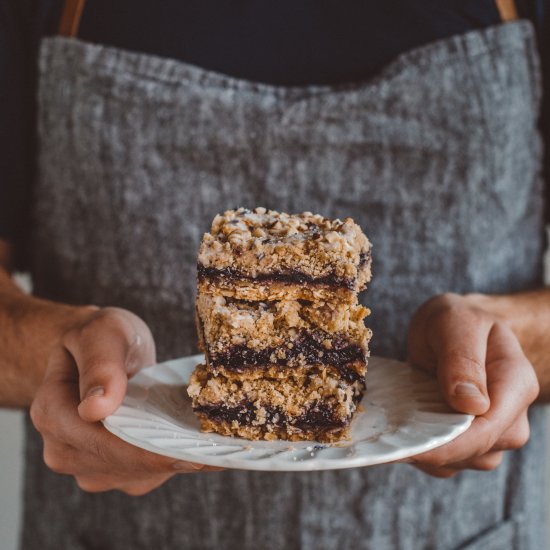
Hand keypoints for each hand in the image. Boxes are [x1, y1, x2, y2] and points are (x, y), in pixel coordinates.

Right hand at [30, 306, 219, 494]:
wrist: (101, 350)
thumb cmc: (101, 337)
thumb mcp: (103, 334)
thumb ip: (100, 365)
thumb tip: (97, 408)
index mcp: (54, 414)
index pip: (106, 444)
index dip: (153, 449)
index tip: (196, 449)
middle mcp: (64, 450)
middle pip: (126, 465)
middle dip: (173, 454)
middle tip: (221, 445)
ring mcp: (89, 466)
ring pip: (141, 474)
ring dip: (178, 458)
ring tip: (214, 439)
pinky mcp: (113, 471)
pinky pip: (149, 474)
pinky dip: (175, 458)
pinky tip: (198, 440)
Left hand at [405, 293, 538, 476]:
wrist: (456, 329)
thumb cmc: (459, 321)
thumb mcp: (456, 322)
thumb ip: (462, 359)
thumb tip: (471, 404)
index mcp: (515, 385)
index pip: (488, 430)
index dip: (448, 444)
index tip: (406, 446)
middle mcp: (510, 416)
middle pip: (475, 451)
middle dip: (432, 447)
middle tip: (387, 432)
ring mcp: (490, 432)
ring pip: (459, 461)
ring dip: (424, 449)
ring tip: (394, 422)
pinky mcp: (467, 440)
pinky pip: (444, 460)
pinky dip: (421, 449)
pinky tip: (401, 427)